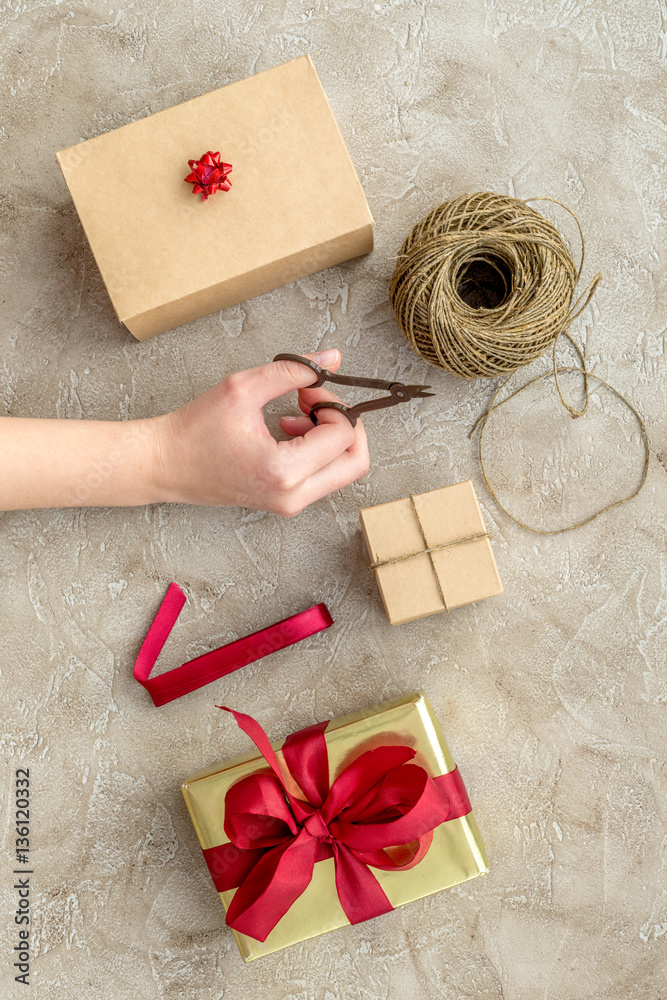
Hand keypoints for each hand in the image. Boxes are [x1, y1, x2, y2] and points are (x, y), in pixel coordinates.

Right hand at [153, 349, 369, 514]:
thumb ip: (294, 370)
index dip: (333, 403)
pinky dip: (317, 448)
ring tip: (296, 412)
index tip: (308, 389)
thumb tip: (332, 359)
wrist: (165, 464)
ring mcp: (290, 504)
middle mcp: (292, 496)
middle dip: (346, 423)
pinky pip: (323, 475)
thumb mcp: (243, 387)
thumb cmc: (194, 430)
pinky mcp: (286, 502)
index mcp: (283, 471)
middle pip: (356, 462)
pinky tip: (288, 427)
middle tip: (317, 402)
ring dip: (330, 435)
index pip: (342, 435)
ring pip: (343, 470)